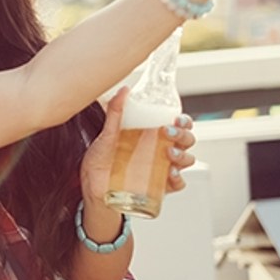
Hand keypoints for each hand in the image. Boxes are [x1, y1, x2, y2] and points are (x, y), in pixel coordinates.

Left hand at [80, 88, 196, 201]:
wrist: (93, 188)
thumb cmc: (102, 161)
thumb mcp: (107, 135)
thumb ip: (115, 112)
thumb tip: (123, 90)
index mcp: (153, 136)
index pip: (178, 125)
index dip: (184, 121)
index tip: (176, 118)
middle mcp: (161, 151)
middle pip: (187, 140)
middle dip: (183, 134)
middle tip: (167, 131)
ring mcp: (162, 169)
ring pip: (187, 160)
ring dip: (183, 155)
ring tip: (169, 153)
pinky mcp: (160, 187)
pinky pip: (179, 183)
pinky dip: (179, 178)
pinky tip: (170, 173)